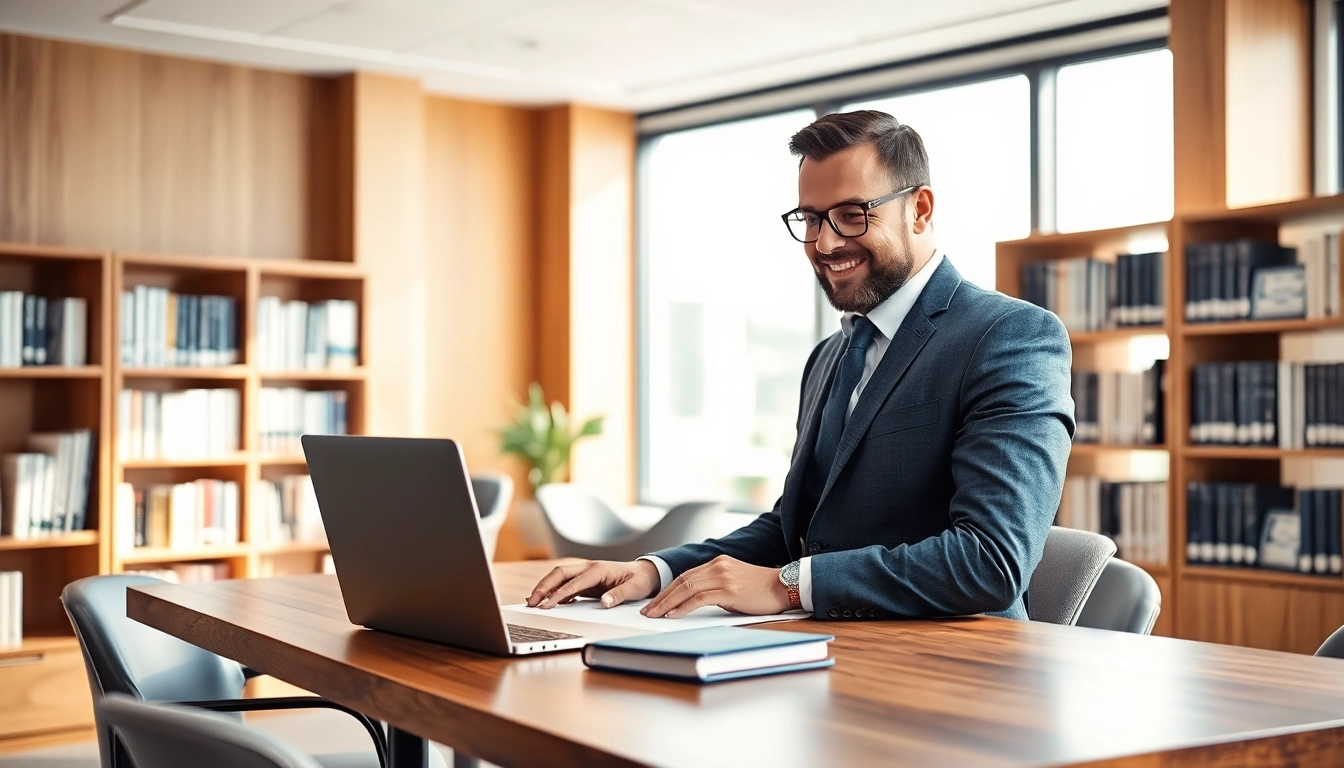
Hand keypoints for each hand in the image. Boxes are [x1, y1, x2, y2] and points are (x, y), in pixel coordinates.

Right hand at [526, 560, 659, 608]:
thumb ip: (618, 595)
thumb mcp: (633, 589)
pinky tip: (547, 601)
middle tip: (531, 602)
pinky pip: (565, 584)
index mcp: (598, 569)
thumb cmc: (639, 580)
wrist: (644, 572)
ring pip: (559, 576)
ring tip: (532, 602)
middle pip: (559, 573)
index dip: (559, 594)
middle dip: (543, 586)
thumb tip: (605, 603)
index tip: (547, 605)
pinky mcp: (585, 580)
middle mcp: (588, 568)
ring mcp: (585, 572)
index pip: (573, 582)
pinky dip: (554, 591)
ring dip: (545, 587)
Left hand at [641, 555, 791, 618]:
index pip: (685, 576)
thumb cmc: (761, 590)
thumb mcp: (734, 583)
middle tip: (647, 611)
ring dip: (667, 603)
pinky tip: (673, 615)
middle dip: (661, 597)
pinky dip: (683, 607)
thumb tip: (696, 602)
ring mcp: (722, 576)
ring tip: (654, 615)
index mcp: (717, 563)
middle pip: (681, 581)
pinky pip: (699, 598)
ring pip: (686, 588)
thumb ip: (716, 587)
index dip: (667, 590)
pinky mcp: (729, 589)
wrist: (784, 587)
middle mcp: (717, 566)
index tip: (655, 602)